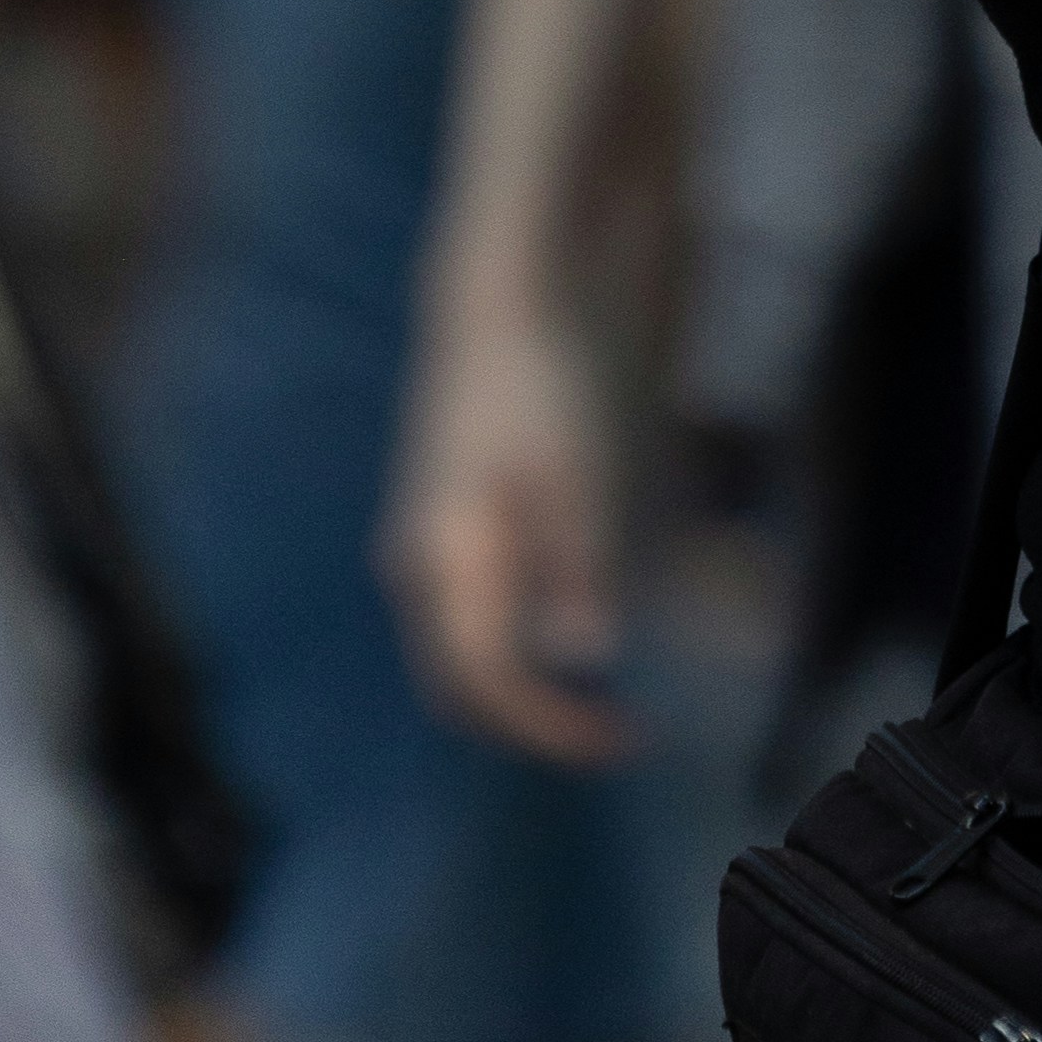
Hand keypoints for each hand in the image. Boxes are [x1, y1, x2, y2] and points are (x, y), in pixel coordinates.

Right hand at [382, 290, 635, 764]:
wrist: (494, 303)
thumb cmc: (540, 384)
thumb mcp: (573, 474)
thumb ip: (576, 565)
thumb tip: (586, 655)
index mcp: (447, 559)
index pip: (489, 684)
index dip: (554, 727)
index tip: (622, 739)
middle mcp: (418, 567)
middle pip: (461, 687)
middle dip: (534, 725)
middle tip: (614, 732)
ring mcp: (421, 546)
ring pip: (459, 655)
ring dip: (522, 693)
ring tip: (596, 699)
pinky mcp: (438, 526)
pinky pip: (464, 620)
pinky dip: (511, 651)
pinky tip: (564, 632)